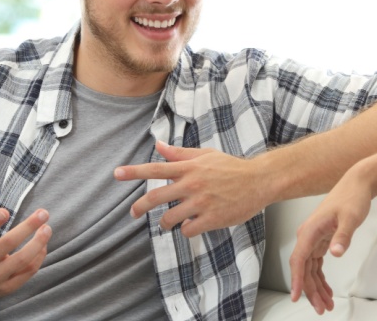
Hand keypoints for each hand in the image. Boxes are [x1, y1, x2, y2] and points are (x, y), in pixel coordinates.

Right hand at [0, 190, 51, 297]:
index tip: (5, 211)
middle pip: (7, 244)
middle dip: (28, 227)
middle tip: (43, 213)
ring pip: (21, 261)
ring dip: (38, 244)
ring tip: (47, 229)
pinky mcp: (6, 287)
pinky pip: (27, 273)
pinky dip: (38, 259)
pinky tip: (43, 246)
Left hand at [116, 141, 273, 236]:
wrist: (259, 181)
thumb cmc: (231, 167)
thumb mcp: (206, 155)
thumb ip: (181, 154)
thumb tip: (159, 146)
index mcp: (189, 168)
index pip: (156, 168)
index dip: (134, 172)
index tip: (117, 173)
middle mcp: (192, 184)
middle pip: (156, 197)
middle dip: (140, 207)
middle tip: (133, 213)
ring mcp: (201, 202)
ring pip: (170, 218)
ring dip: (165, 223)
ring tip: (168, 222)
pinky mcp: (212, 218)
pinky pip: (188, 229)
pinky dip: (186, 229)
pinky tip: (192, 224)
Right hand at [289, 162, 374, 314]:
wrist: (357, 184)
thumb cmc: (352, 197)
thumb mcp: (350, 217)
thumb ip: (343, 236)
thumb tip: (335, 253)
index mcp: (309, 231)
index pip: (298, 261)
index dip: (296, 280)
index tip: (296, 296)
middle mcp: (307, 236)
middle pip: (304, 269)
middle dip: (311, 290)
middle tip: (321, 308)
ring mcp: (313, 238)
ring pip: (310, 269)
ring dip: (316, 287)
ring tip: (326, 305)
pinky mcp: (322, 240)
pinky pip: (316, 264)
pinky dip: (321, 278)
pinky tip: (327, 289)